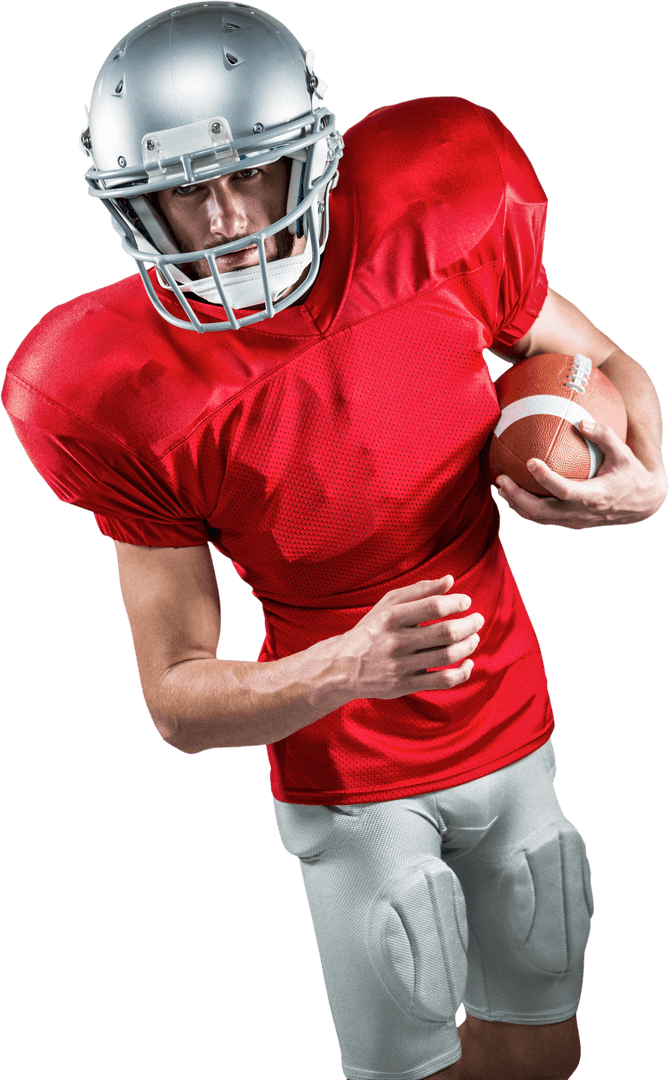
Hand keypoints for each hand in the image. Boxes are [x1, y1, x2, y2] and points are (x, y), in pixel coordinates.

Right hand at [337, 575, 483, 699]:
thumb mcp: (387, 605)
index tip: (466, 602)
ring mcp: (401, 666)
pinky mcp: (406, 685)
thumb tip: (450, 580)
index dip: (456, 602)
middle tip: (478, 620)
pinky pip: (443, 681)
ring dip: (469, 645)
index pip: (433, 607)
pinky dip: (462, 673)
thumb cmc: (372, 630)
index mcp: (391, 617)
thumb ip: (419, 591)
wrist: (343, 666)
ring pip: (447, 656)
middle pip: (445, 633)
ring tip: (474, 638)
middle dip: (470, 624)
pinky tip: (468, 663)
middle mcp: (396, 642)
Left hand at [495, 419, 666, 528]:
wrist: (641, 504)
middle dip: (517, 497)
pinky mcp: (569, 523)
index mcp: (594, 496)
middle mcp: (580, 512)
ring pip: (537, 519)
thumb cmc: (631, 474)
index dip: (545, 479)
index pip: (564, 490)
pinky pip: (542, 519)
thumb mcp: (624, 454)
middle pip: (541, 511)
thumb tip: (581, 421)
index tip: (530, 462)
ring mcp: (573, 521)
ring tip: (500, 486)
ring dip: (515, 504)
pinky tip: (512, 494)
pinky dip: (524, 508)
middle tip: (501, 479)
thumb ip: (604, 436)